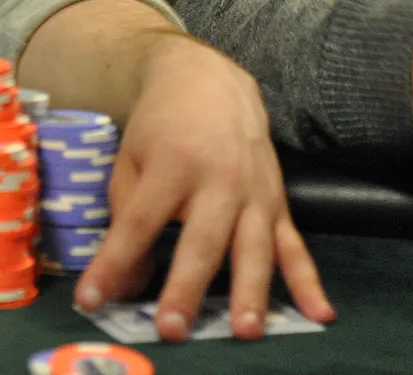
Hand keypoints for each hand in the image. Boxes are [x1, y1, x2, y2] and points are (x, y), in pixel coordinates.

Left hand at [73, 34, 334, 340]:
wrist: (209, 81)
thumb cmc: (160, 127)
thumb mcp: (130, 160)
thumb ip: (126, 217)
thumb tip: (125, 282)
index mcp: (172, 165)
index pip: (139, 223)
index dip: (115, 262)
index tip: (92, 298)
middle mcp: (218, 180)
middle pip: (201, 241)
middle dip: (186, 288)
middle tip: (172, 331)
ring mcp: (255, 192)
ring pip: (253, 249)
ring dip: (250, 293)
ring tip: (244, 331)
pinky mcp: (279, 201)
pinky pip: (295, 246)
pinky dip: (308, 281)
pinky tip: (320, 313)